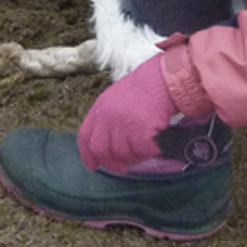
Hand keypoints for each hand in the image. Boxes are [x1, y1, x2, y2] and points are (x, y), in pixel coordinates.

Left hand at [77, 56, 178, 172]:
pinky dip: (148, 152)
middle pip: (100, 150)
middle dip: (110, 163)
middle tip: (122, 167)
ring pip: (122, 154)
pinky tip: (154, 146)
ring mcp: (122, 124)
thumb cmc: (142, 89)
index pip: (85, 136)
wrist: (161, 79)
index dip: (87, 154)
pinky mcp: (139, 131)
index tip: (93, 165)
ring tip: (143, 150)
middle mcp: (108, 116)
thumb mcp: (116, 98)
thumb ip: (107, 118)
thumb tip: (105, 144)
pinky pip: (140, 152)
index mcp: (100, 107)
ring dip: (133, 157)